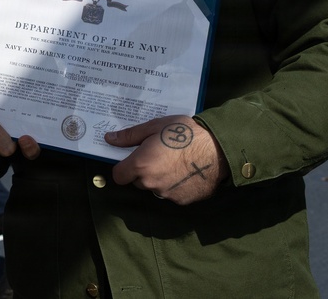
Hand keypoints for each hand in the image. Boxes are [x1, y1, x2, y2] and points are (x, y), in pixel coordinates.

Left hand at [105, 115, 228, 204]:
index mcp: (141, 165)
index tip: (133, 159)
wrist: (217, 148)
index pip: (119, 176)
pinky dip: (175, 186)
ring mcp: (167, 194)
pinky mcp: (182, 201)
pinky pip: (172, 194)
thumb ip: (130, 135)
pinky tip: (186, 172)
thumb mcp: (155, 126)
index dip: (124, 168)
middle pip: (138, 182)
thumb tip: (109, 139)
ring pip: (155, 188)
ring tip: (175, 162)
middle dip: (143, 171)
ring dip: (160, 179)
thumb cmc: (185, 133)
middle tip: (159, 155)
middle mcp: (151, 183)